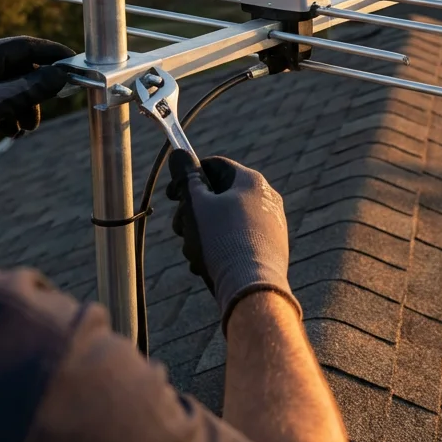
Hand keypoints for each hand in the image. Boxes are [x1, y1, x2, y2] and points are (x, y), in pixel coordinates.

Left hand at [0, 37, 74, 194]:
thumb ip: (31, 89)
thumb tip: (62, 75)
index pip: (25, 46)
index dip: (53, 55)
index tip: (76, 66)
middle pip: (21, 68)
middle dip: (38, 89)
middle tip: (53, 105)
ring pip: (12, 88)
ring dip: (26, 106)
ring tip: (25, 128)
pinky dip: (11, 114)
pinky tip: (11, 132)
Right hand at [167, 153, 299, 330]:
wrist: (251, 288)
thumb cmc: (222, 241)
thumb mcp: (197, 205)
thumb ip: (186, 178)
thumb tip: (179, 153)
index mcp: (251, 181)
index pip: (214, 165)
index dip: (187, 176)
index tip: (171, 195)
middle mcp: (266, 198)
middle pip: (218, 196)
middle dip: (192, 213)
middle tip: (180, 229)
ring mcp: (270, 225)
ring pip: (224, 222)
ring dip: (202, 235)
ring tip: (196, 254)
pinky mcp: (270, 249)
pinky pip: (237, 241)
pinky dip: (219, 250)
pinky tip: (208, 267)